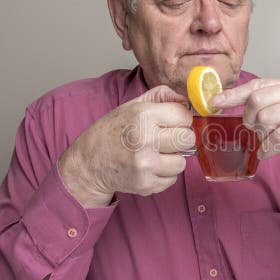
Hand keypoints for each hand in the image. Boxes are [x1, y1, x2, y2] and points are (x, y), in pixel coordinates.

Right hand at [58, 85, 194, 206]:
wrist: (89, 163)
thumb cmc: (114, 131)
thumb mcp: (133, 105)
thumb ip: (162, 96)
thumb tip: (189, 100)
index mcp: (142, 116)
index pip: (185, 116)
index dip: (180, 119)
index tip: (170, 122)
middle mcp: (144, 140)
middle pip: (188, 139)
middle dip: (181, 138)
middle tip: (165, 139)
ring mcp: (145, 165)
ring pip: (183, 162)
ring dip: (173, 159)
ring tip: (156, 154)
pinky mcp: (146, 184)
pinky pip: (172, 179)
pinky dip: (164, 174)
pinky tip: (149, 167)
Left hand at [211, 78, 279, 202]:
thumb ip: (269, 106)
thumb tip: (234, 106)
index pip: (257, 85)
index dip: (232, 95)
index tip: (214, 103)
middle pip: (257, 101)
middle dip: (250, 120)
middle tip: (256, 132)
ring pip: (267, 119)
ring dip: (262, 137)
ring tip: (269, 143)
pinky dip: (269, 149)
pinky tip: (269, 152)